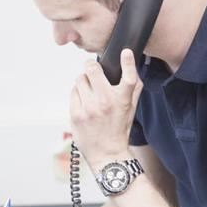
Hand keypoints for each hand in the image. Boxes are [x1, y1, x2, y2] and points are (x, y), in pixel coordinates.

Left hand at [70, 49, 143, 171]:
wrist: (107, 153)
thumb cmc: (120, 129)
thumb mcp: (131, 109)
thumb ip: (133, 88)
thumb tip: (132, 66)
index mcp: (122, 100)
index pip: (129, 77)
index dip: (128, 62)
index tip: (126, 52)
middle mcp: (105, 102)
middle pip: (93, 69)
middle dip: (92, 67)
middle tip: (93, 70)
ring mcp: (89, 108)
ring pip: (80, 79)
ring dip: (84, 81)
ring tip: (89, 91)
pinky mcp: (76, 114)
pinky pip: (73, 92)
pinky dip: (78, 93)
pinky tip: (84, 101)